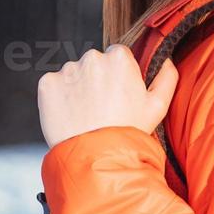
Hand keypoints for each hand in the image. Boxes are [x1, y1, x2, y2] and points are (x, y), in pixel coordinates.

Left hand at [37, 43, 178, 147]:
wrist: (94, 157)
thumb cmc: (127, 133)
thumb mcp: (158, 107)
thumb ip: (167, 78)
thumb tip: (166, 61)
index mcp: (119, 57)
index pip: (117, 55)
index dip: (118, 76)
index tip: (117, 94)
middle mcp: (92, 58)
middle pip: (94, 63)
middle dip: (97, 80)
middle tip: (102, 107)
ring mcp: (67, 70)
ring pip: (73, 74)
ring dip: (77, 89)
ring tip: (86, 115)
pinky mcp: (47, 84)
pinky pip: (53, 85)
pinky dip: (59, 98)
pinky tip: (70, 115)